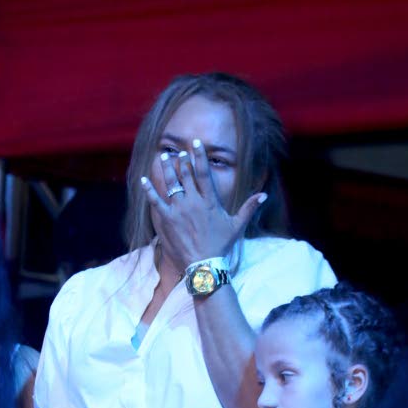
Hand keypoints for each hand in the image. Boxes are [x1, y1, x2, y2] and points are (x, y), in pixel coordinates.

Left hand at [141, 141, 266, 271]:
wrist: (204, 265)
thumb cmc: (220, 246)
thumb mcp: (236, 226)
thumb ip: (249, 207)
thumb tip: (264, 194)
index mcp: (209, 201)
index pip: (203, 172)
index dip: (199, 155)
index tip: (195, 143)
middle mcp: (193, 202)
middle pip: (185, 175)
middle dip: (181, 161)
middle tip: (177, 151)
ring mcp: (178, 210)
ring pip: (170, 183)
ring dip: (166, 169)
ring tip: (163, 157)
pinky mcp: (166, 220)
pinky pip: (155, 201)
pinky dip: (149, 189)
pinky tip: (144, 179)